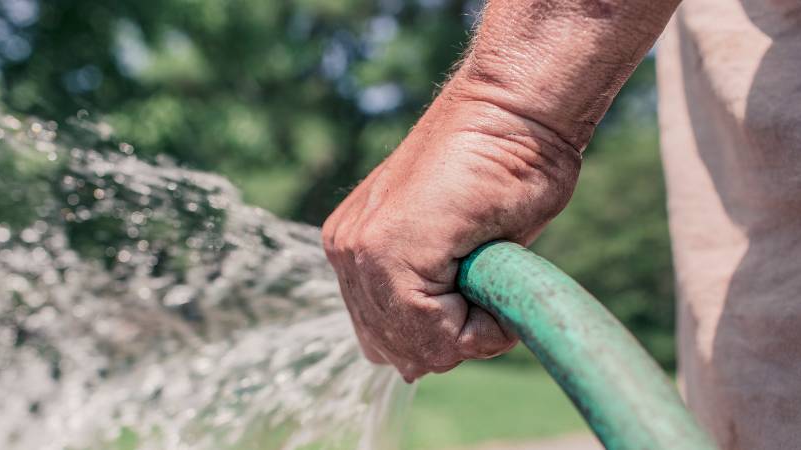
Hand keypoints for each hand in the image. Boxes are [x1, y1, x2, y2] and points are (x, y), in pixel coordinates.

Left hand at [322, 76, 581, 381]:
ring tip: (489, 272)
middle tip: (486, 284)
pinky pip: (433, 333)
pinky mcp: (384, 251)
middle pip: (397, 352)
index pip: (387, 339)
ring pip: (416, 349)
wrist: (514, 112)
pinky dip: (480, 326)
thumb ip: (430, 295)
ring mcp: (359, 252)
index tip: (479, 289)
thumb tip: (414, 363)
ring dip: (467, 331)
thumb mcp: (457, 249)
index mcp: (356, 250)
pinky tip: (493, 274)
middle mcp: (347, 252)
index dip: (445, 335)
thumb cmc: (502, 170)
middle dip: (451, 338)